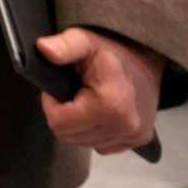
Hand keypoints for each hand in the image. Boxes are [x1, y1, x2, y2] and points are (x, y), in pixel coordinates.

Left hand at [36, 28, 160, 153]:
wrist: (144, 58)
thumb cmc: (108, 49)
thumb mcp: (82, 40)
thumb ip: (63, 46)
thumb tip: (42, 48)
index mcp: (110, 105)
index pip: (58, 124)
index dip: (51, 105)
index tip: (59, 88)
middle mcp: (125, 126)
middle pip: (69, 137)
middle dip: (64, 116)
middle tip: (72, 93)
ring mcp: (134, 136)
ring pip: (84, 143)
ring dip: (79, 125)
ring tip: (86, 101)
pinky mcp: (139, 141)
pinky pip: (102, 147)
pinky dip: (94, 133)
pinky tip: (99, 113)